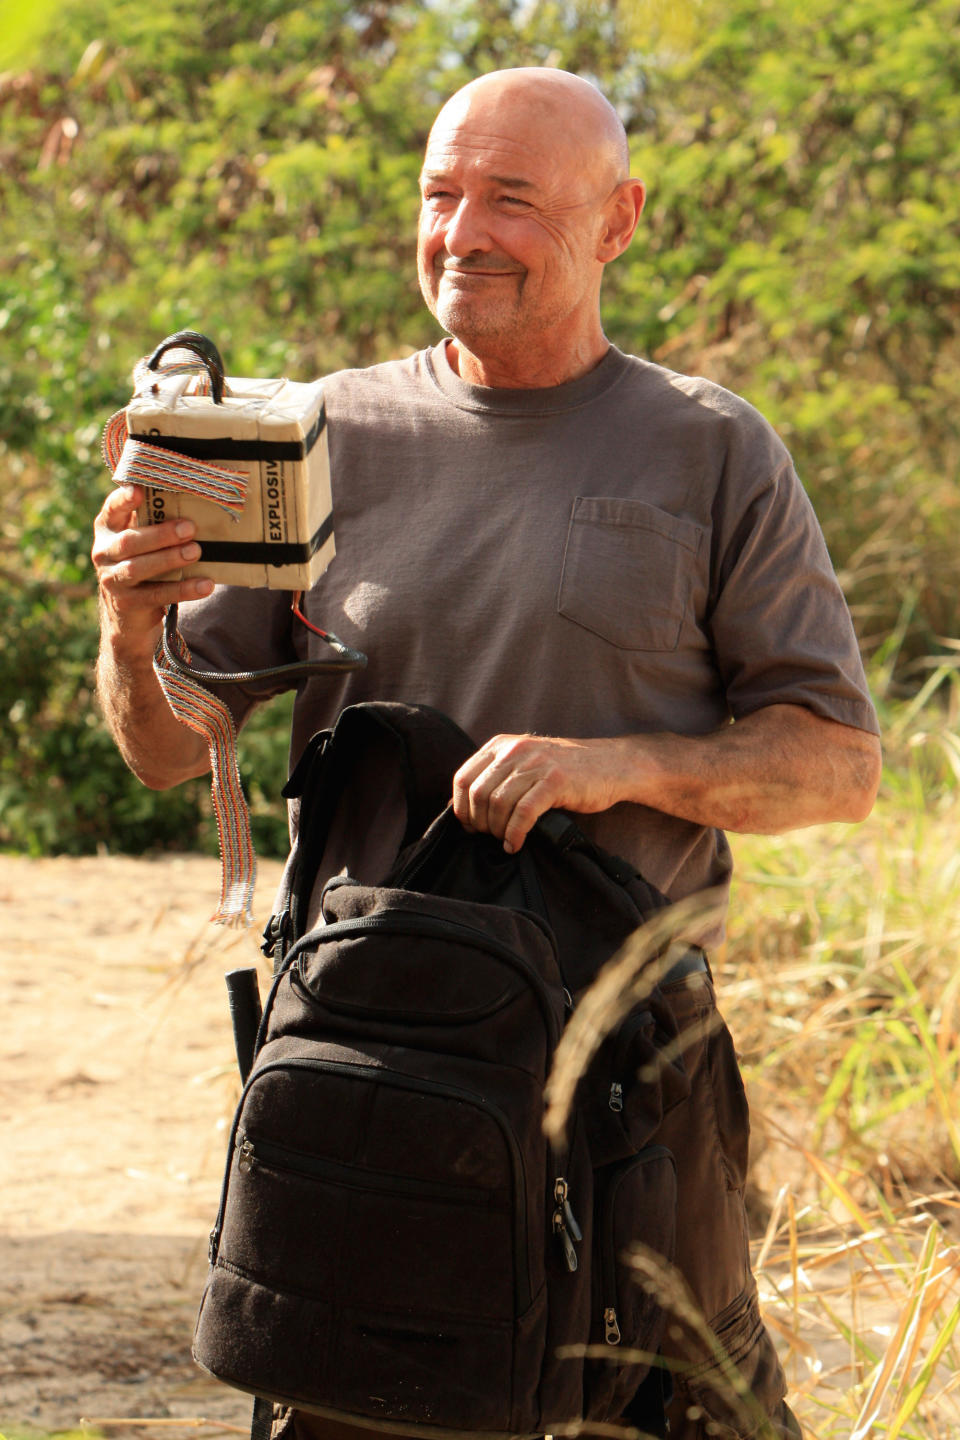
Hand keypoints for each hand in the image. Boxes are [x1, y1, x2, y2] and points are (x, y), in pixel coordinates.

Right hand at [92, 484, 213, 654]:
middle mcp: (104, 552)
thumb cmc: (143, 562)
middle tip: (189, 528)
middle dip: (160, 534)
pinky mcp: (127, 603)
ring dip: (169, 559)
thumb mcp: (143, 540)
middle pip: (128, 541)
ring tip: (196, 552)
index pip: (111, 510)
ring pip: (138, 568)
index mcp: (107, 529)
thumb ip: (154, 520)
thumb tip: (194, 498)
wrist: (128, 613)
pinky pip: (157, 594)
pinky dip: (183, 589)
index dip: (123, 500)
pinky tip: (205, 584)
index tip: (138, 490)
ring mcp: (112, 579)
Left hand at [451, 733, 625, 853]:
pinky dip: (515, 834)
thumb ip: (496, 777)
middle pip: (478, 794)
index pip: (463, 778)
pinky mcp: (555, 781)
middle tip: (490, 837)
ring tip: (506, 840)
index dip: (461, 808)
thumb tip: (462, 808)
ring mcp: (536, 764)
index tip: (470, 826)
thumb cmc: (565, 771)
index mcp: (501, 745)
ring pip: (498, 804)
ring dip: (497, 830)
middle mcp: (515, 750)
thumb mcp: (524, 763)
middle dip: (480, 822)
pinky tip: (516, 844)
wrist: (610, 764)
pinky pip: (523, 813)